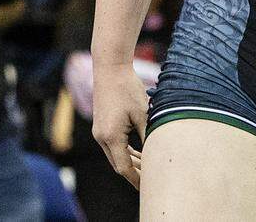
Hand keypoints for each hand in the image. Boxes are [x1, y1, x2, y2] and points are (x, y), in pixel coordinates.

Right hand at [91, 63, 147, 188]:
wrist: (110, 70)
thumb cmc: (128, 89)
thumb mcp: (142, 113)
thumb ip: (148, 134)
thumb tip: (156, 151)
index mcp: (111, 137)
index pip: (123, 167)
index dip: (135, 178)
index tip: (146, 186)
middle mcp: (101, 138)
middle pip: (118, 163)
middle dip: (134, 172)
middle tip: (150, 178)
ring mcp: (99, 132)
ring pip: (115, 155)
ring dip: (130, 160)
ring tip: (146, 166)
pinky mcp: (101, 126)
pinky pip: (112, 145)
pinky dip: (125, 150)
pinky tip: (137, 150)